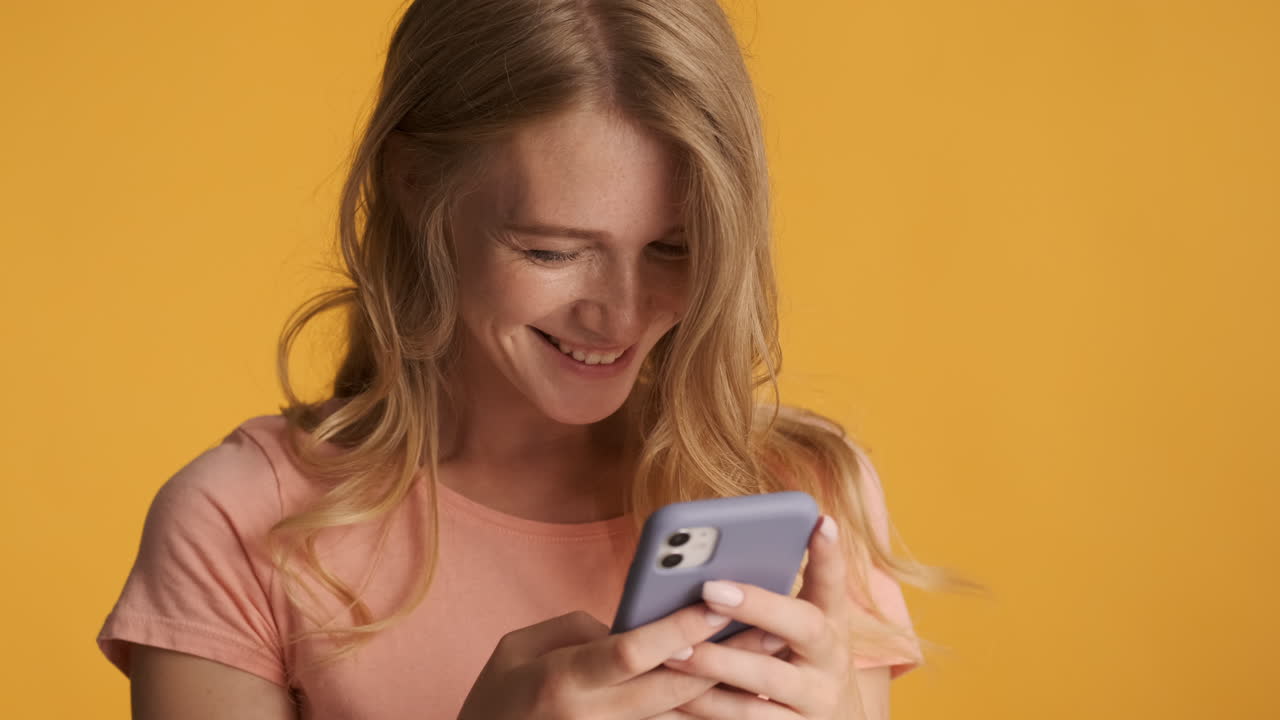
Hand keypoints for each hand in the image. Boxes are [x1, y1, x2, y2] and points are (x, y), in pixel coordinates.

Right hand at [455, 602, 779, 719]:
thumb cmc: (497, 696)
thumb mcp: (518, 647)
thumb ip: (578, 630)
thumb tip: (632, 624)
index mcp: (562, 678)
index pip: (630, 651)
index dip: (675, 628)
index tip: (716, 602)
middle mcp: (591, 715)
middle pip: (672, 686)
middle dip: (725, 656)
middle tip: (772, 626)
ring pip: (681, 715)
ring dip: (728, 687)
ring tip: (770, 656)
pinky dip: (706, 712)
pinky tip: (741, 693)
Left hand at [661, 514, 854, 718]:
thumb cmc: (795, 662)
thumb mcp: (798, 630)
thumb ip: (770, 600)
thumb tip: (714, 561)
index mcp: (832, 622)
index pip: (834, 581)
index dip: (830, 553)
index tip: (820, 520)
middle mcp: (831, 660)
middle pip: (803, 627)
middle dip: (756, 606)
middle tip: (709, 589)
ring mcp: (815, 701)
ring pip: (764, 681)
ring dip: (715, 664)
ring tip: (672, 650)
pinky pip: (744, 719)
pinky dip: (706, 707)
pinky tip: (670, 696)